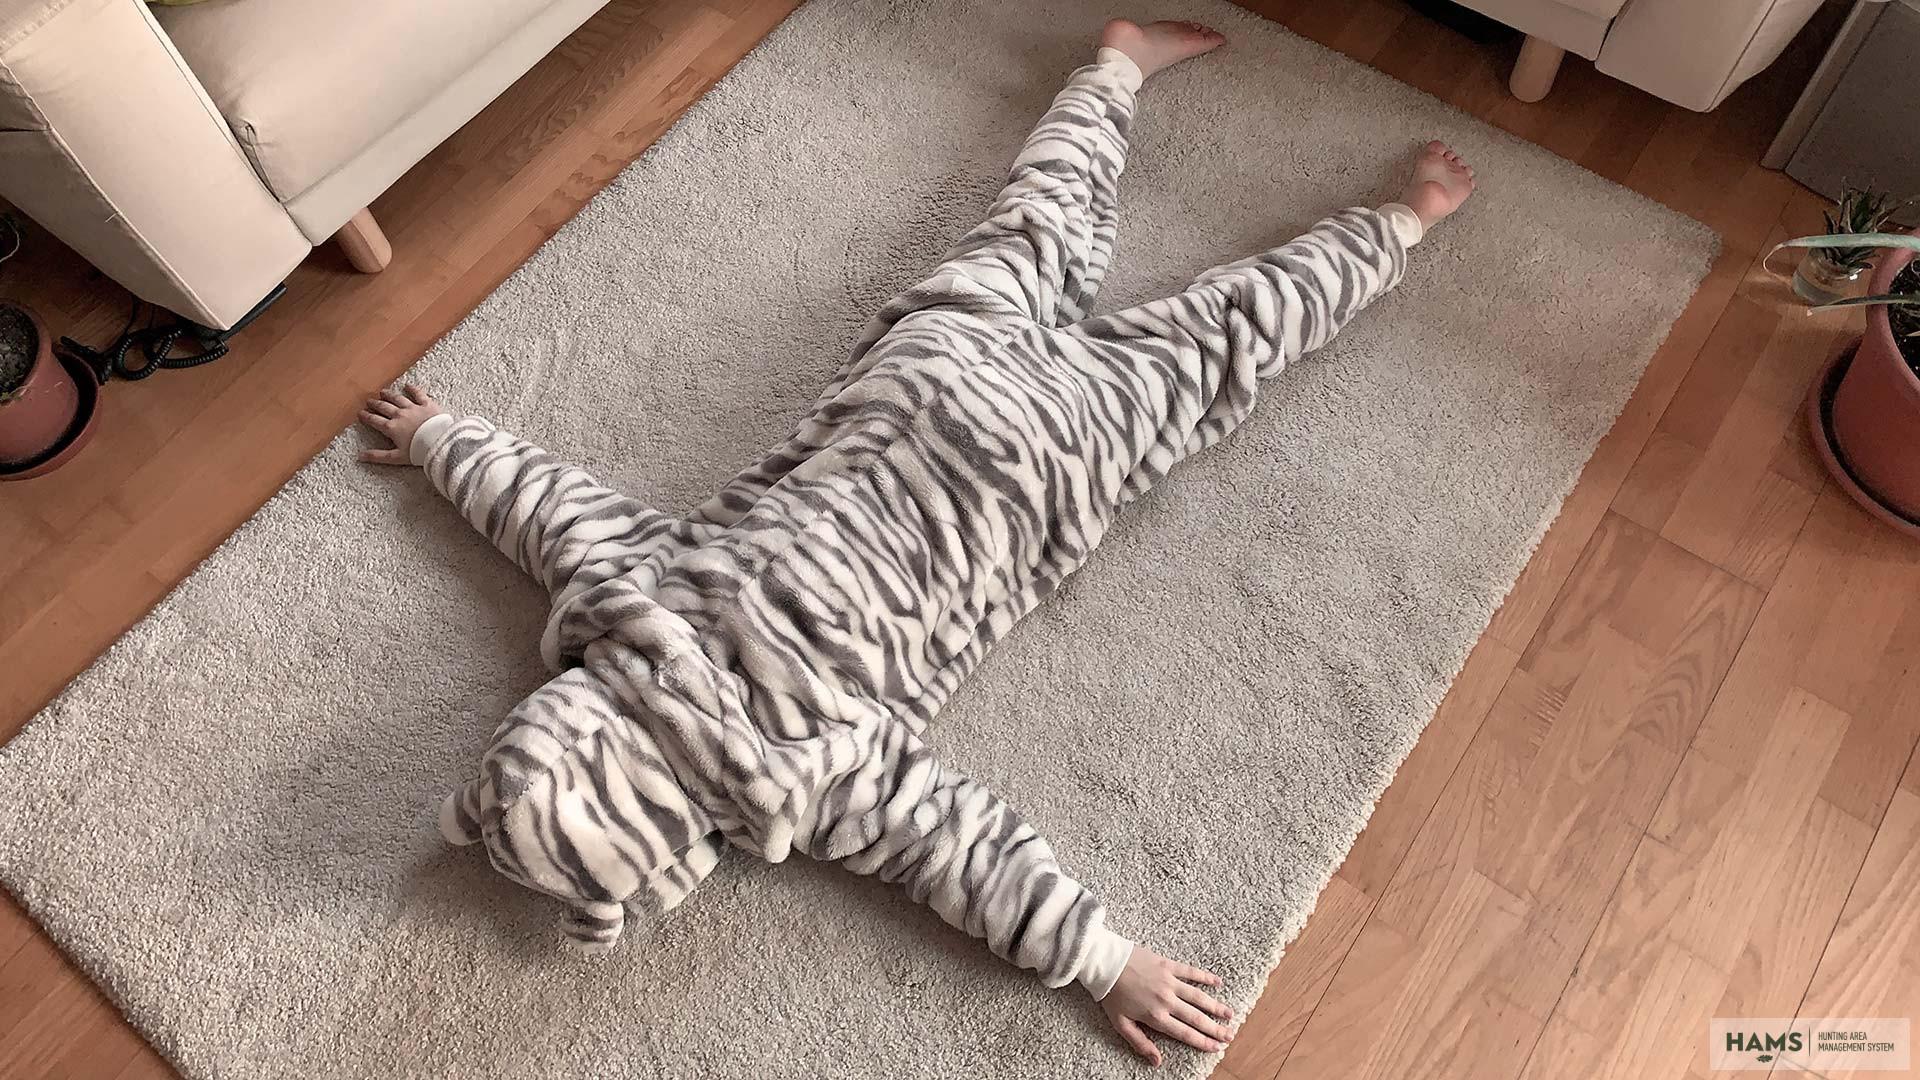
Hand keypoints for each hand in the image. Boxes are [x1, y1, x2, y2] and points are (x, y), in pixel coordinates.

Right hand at [358, 383, 445, 465]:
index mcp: (391, 428)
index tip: (360, 413)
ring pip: (398, 399)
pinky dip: (412, 389)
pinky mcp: (427, 405)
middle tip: (369, 401)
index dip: (366, 417)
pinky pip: (418, 394)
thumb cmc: (419, 452)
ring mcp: (413, 408)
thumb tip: (360, 457)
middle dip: (375, 404)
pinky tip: (408, 385)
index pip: (375, 421)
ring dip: (389, 395)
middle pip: (384, 407)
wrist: (440, 442)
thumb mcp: (396, 457)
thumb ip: (378, 456)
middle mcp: (400, 415)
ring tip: (383, 391)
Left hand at [1099, 946, 1235, 1065]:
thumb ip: (1140, 1043)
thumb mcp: (1120, 1024)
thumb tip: (1157, 1061)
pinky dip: (1205, 977)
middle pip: (1196, 1017)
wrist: (1104, 963)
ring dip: (1215, 1006)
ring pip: (1198, 996)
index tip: (1217, 1047)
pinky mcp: (1168, 965)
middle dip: (1215, 1028)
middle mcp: (1166, 1000)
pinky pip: (1191, 972)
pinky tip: (1218, 982)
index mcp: (1155, 1016)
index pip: (1185, 1033)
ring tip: (1230, 1014)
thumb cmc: (1111, 994)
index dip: (1203, 1042)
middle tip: (1229, 1035)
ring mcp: (1169, 982)